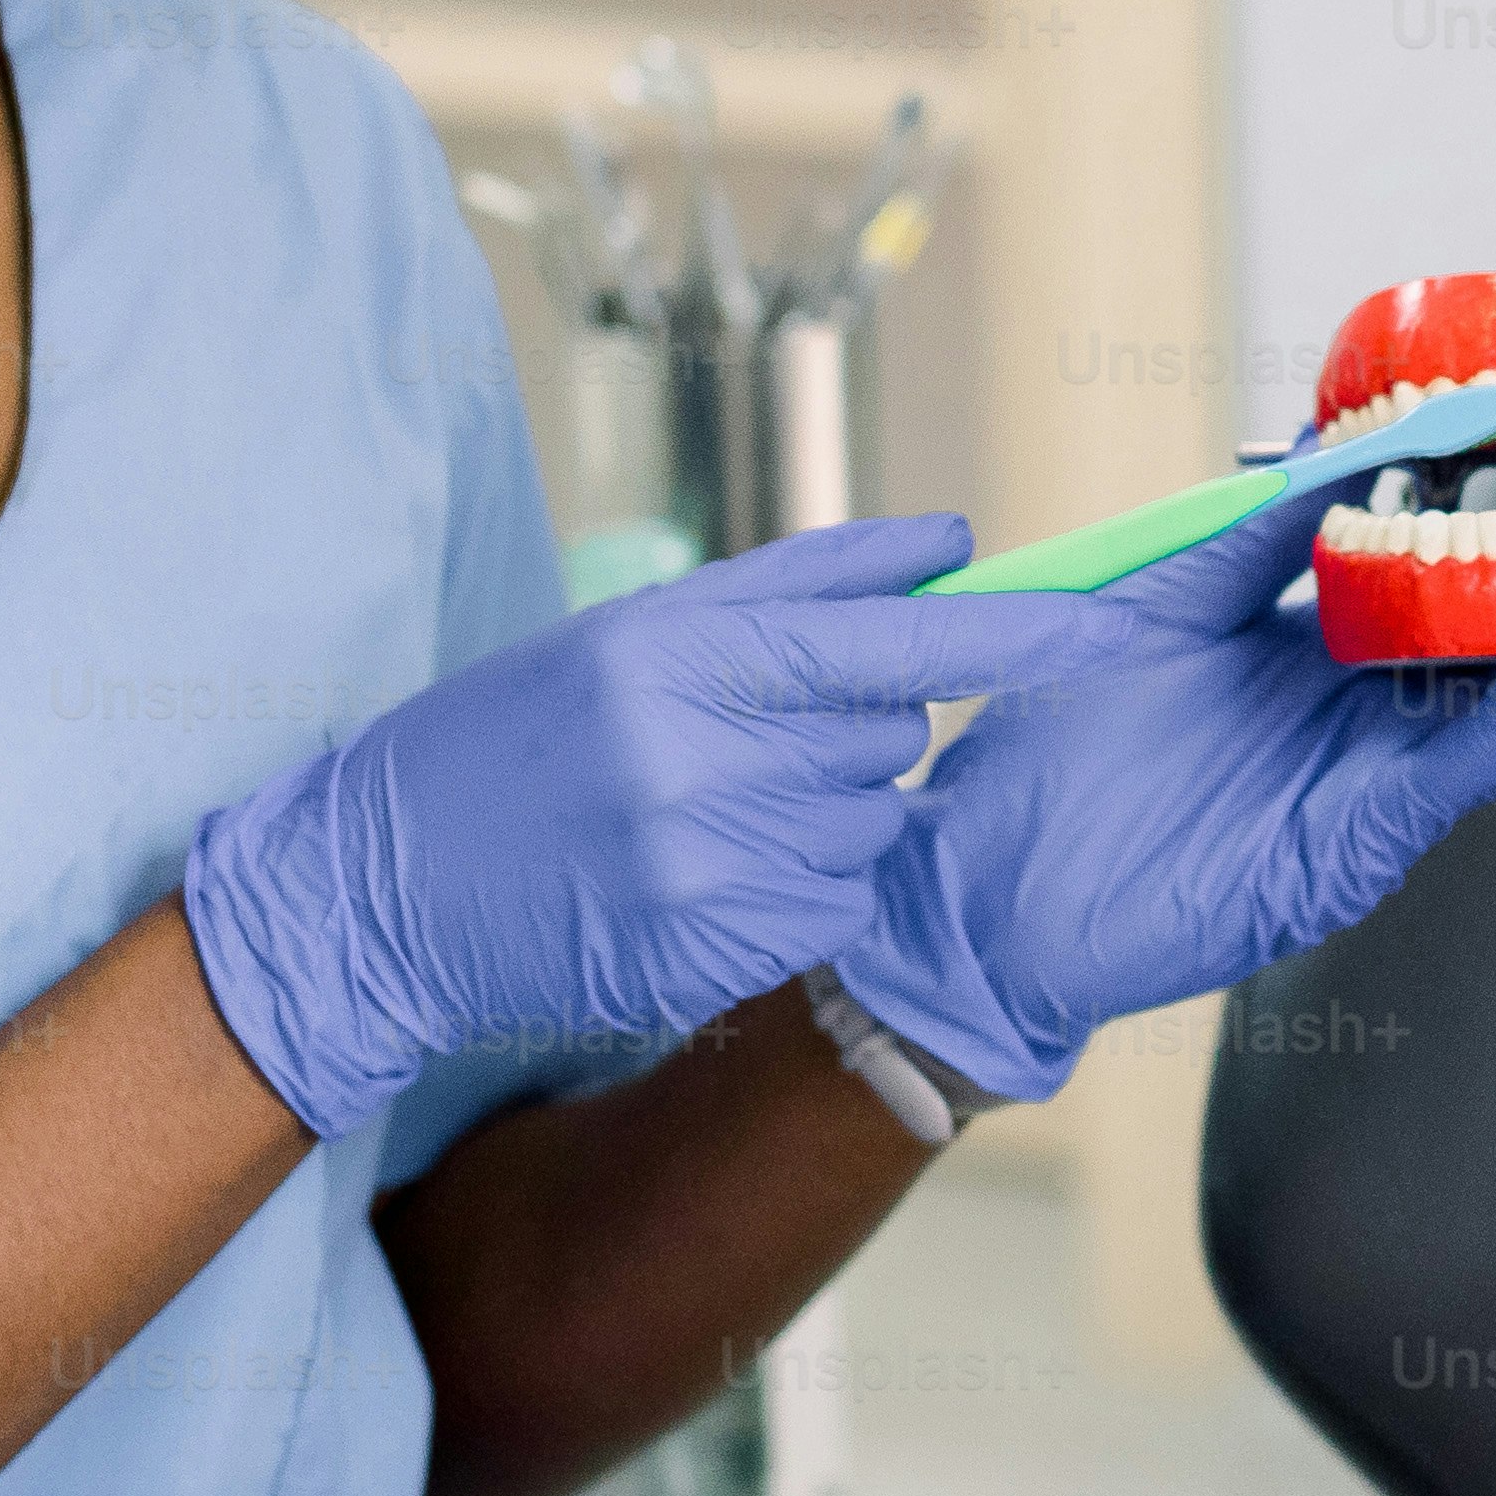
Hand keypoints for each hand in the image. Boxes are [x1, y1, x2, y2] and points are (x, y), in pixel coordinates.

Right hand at [179, 517, 1162, 1137]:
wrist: (383, 887)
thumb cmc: (517, 740)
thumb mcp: (631, 632)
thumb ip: (802, 586)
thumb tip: (955, 542)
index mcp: (678, 650)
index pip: (893, 638)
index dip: (1015, 637)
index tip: (1113, 626)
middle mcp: (696, 754)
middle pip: (890, 736)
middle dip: (849, 734)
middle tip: (737, 743)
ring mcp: (702, 863)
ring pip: (866, 828)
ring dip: (819, 820)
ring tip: (698, 814)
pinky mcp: (707, 953)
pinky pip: (828, 909)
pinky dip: (792, 894)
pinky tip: (695, 879)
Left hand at [824, 433, 1495, 1101]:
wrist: (976, 880)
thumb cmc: (1055, 751)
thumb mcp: (1162, 596)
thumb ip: (1259, 529)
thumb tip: (1350, 447)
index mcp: (1341, 657)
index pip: (1481, 580)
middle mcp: (1379, 722)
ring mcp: (1381, 787)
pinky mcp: (1360, 842)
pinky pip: (1468, 765)